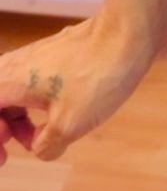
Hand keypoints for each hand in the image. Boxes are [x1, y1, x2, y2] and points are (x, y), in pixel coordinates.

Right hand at [0, 7, 166, 164]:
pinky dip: (34, 103)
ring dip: (16, 118)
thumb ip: (45, 145)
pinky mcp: (54, 55)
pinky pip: (30, 83)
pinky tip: (55, 115)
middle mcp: (15, 65)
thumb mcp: (68, 125)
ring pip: (11, 92)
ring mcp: (34, 57)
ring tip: (38, 135)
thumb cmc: (97, 76)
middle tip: (13, 148)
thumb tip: (40, 147)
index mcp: (9, 82)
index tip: (5, 156)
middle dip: (1, 128)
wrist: (129, 33)